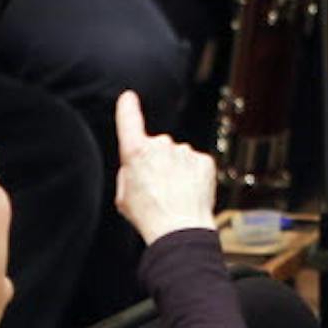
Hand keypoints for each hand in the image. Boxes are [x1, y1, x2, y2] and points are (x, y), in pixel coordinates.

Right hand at [113, 90, 217, 245]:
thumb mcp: (123, 196)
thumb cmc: (149, 216)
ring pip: (178, 157)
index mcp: (136, 152)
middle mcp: (161, 145)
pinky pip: (195, 164)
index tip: (128, 98)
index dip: (128, 108)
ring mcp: (185, 151)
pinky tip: (188, 193)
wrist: (180, 228)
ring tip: (174, 195)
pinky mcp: (204, 160)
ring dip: (176, 171)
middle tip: (157, 189)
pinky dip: (193, 176)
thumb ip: (129, 172)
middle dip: (157, 163)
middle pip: (157, 148)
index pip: (129, 121)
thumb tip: (138, 166)